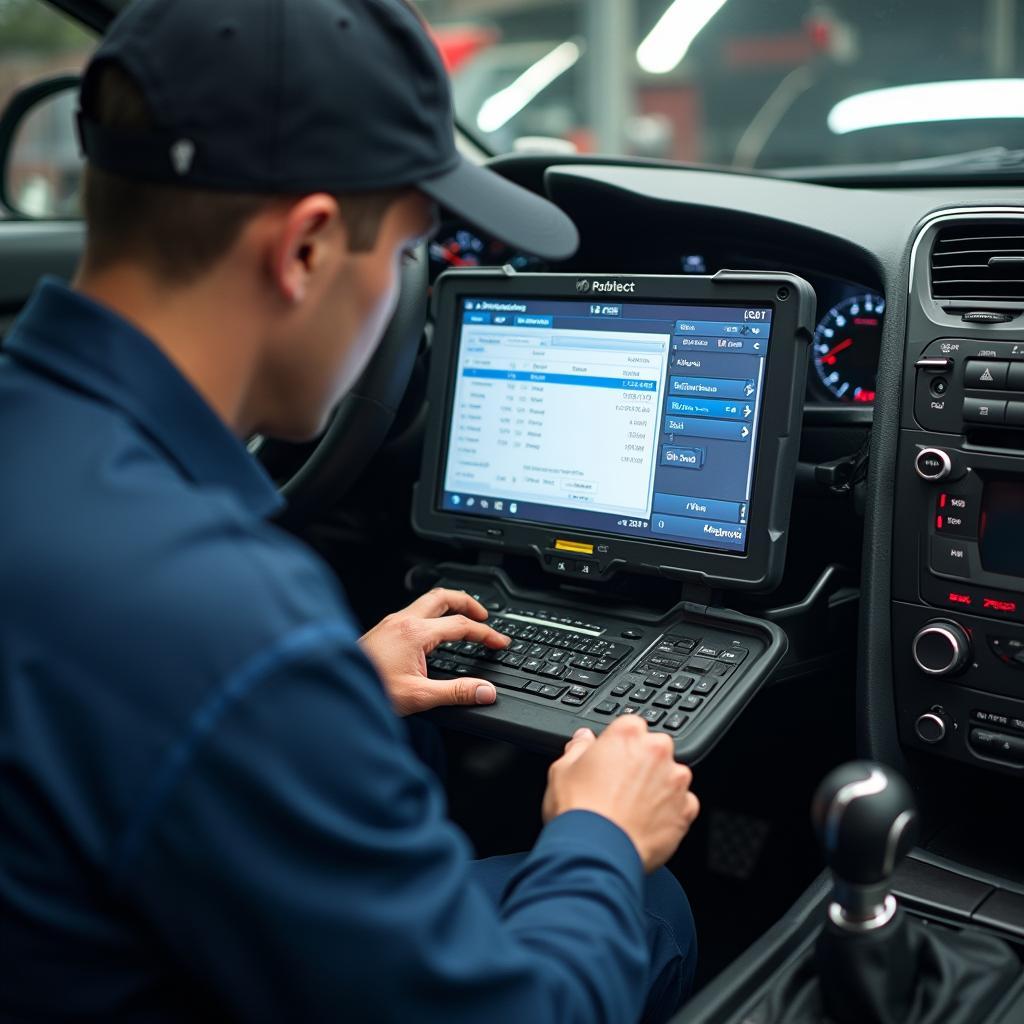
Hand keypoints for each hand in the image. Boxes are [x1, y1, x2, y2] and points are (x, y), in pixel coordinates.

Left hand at [359, 588, 509, 715]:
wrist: (336, 689)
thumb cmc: (369, 689)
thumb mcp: (418, 696)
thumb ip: (456, 693)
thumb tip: (485, 691)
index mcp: (414, 633)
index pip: (461, 625)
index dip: (485, 633)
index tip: (499, 642)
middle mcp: (402, 621)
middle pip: (443, 597)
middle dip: (468, 602)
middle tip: (484, 616)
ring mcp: (391, 623)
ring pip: (427, 601)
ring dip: (449, 606)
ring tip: (463, 618)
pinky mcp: (383, 630)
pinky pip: (414, 612)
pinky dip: (432, 615)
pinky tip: (433, 632)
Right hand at [542, 717, 699, 872]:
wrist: (596, 853)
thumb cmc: (578, 811)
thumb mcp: (562, 770)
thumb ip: (578, 748)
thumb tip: (583, 739)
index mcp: (627, 735)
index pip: (631, 726)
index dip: (620, 744)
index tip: (612, 759)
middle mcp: (656, 752)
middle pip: (656, 748)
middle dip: (643, 763)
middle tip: (620, 786)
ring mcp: (675, 781)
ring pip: (672, 776)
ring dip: (659, 787)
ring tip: (633, 808)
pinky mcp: (686, 810)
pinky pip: (683, 805)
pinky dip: (671, 812)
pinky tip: (647, 822)